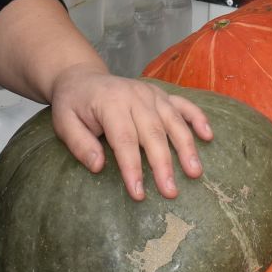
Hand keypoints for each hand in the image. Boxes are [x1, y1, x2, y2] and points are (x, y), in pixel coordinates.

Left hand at [49, 65, 212, 201]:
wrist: (83, 78)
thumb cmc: (73, 105)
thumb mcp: (63, 122)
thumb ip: (80, 144)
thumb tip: (98, 166)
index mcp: (110, 102)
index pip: (124, 138)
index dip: (132, 167)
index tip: (138, 193)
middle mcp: (135, 96)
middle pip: (153, 133)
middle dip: (163, 164)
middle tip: (171, 192)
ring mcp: (151, 94)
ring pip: (173, 121)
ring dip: (186, 147)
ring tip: (195, 172)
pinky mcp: (161, 94)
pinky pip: (184, 105)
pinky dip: (198, 118)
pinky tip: (208, 136)